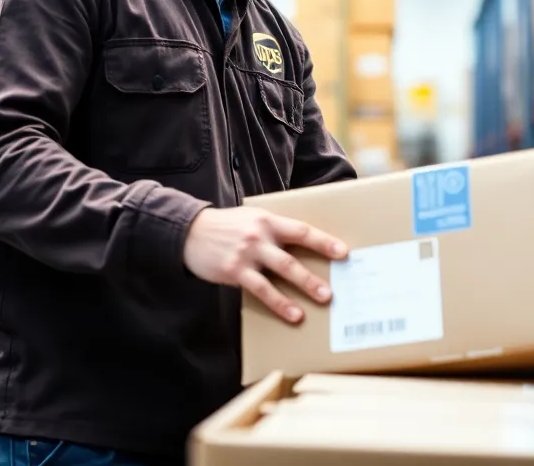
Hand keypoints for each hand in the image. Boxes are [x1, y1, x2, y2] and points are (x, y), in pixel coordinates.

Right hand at [183, 206, 347, 322]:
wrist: (190, 232)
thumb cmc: (228, 226)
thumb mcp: (252, 218)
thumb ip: (275, 229)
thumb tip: (305, 244)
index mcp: (268, 220)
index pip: (301, 230)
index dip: (323, 241)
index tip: (343, 251)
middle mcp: (259, 236)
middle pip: (292, 255)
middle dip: (315, 271)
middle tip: (335, 286)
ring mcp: (247, 254)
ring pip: (280, 272)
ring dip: (303, 287)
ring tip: (322, 299)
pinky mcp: (235, 271)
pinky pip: (261, 289)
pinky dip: (279, 303)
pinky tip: (292, 313)